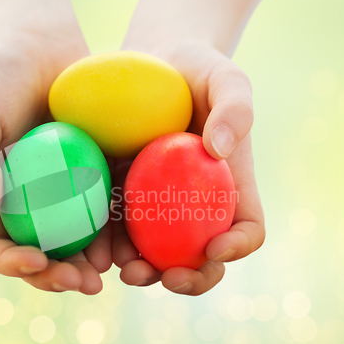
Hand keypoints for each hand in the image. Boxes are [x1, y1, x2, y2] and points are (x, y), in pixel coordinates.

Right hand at [0, 0, 111, 293]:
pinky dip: (115, 231)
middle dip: (59, 277)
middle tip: (87, 283)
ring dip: (92, 264)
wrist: (42, 49)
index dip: (13, 264)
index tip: (38, 261)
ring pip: (75, 242)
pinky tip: (132, 238)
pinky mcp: (92, 179)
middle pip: (39, 255)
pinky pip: (103, 212)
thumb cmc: (0, 77)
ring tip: (113, 270)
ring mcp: (60, 195)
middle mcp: (27, 204)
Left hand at [112, 39, 265, 294]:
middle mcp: (196, 204)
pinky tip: (96, 247)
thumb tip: (219, 149)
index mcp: (229, 186)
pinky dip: (110, 244)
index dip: (238, 246)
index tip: (216, 247)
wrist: (154, 66)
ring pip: (156, 253)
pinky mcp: (125, 196)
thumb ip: (235, 108)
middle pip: (201, 256)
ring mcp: (159, 205)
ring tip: (123, 269)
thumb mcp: (225, 78)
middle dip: (189, 277)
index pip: (247, 227)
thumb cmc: (197, 72)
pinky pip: (119, 228)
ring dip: (143, 270)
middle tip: (166, 277)